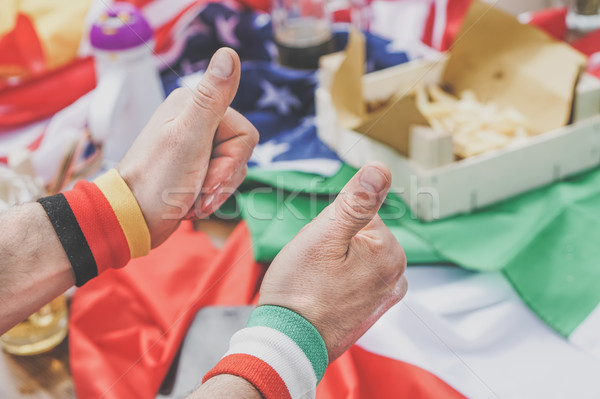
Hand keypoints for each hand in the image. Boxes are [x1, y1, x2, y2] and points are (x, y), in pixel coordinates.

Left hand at [118, 48, 258, 246]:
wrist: (132, 220)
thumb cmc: (157, 180)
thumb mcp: (189, 138)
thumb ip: (212, 97)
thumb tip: (229, 53)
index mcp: (194, 106)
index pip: (245, 135)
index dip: (232, 162)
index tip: (207, 177)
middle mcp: (196, 121)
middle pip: (241, 154)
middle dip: (222, 181)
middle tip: (197, 191)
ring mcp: (196, 146)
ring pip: (233, 171)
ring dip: (215, 193)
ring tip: (191, 199)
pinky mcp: (195, 167)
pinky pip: (222, 183)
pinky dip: (210, 198)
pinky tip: (190, 203)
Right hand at [257, 162, 407, 360]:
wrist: (287, 344)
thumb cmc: (299, 288)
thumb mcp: (323, 235)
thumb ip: (356, 201)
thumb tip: (381, 169)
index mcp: (390, 252)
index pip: (359, 214)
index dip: (330, 226)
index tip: (317, 251)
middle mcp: (397, 275)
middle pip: (358, 235)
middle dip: (333, 244)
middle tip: (313, 268)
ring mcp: (386, 296)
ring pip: (354, 256)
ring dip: (333, 262)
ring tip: (315, 283)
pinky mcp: (373, 311)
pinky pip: (354, 278)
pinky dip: (337, 281)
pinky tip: (321, 295)